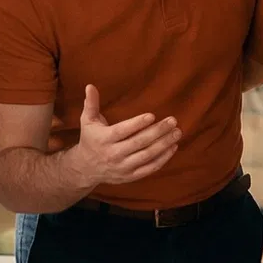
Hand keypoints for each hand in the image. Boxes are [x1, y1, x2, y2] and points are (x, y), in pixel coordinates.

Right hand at [65, 85, 181, 190]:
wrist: (86, 169)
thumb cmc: (90, 139)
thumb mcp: (87, 121)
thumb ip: (91, 104)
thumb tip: (90, 86)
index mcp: (103, 139)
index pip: (122, 131)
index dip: (137, 124)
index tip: (152, 116)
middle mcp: (113, 154)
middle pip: (139, 143)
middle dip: (157, 132)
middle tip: (172, 121)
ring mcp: (123, 167)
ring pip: (147, 156)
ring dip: (164, 144)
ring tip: (177, 132)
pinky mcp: (131, 176)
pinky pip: (150, 168)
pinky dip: (163, 159)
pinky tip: (173, 147)